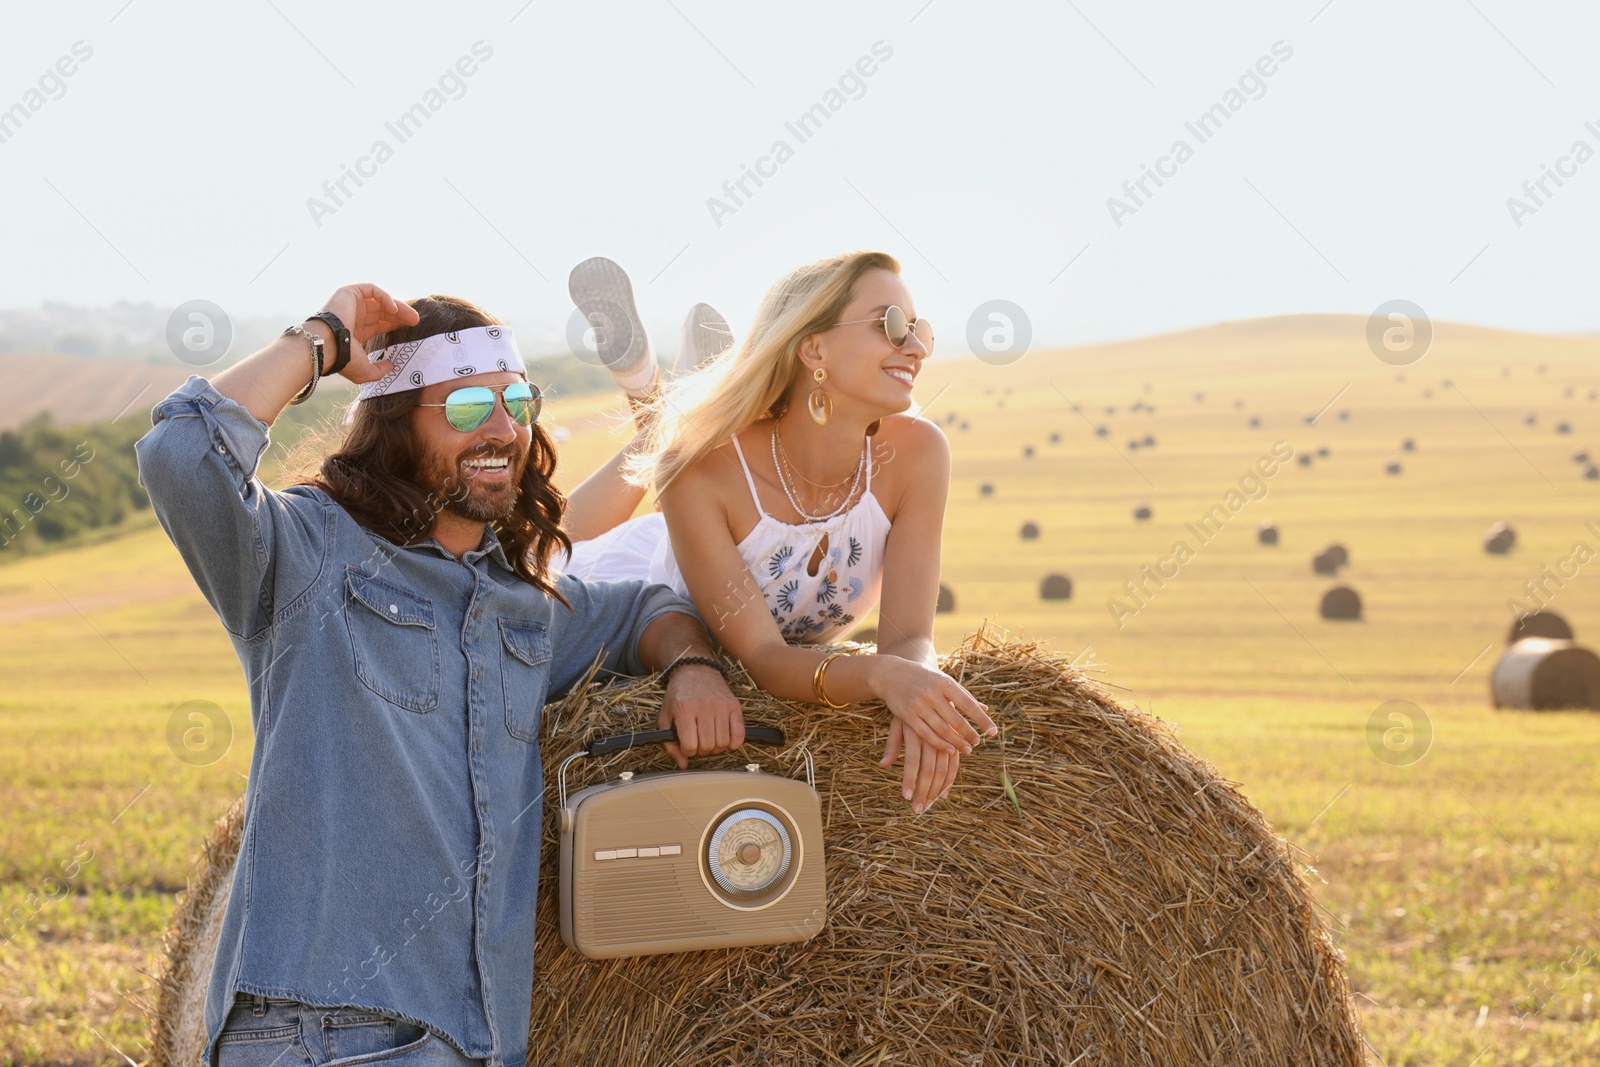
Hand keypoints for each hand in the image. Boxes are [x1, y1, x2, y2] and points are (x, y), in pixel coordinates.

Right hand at [314, 283, 419, 383]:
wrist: (327, 346)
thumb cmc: (343, 359)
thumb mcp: (365, 371)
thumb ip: (379, 370)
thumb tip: (391, 366)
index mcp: (355, 331)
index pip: (380, 324)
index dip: (396, 324)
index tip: (411, 329)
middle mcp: (353, 316)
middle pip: (382, 312)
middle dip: (401, 316)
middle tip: (416, 321)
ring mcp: (350, 304)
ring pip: (379, 300)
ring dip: (398, 307)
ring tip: (412, 317)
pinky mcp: (348, 293)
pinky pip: (371, 290)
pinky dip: (385, 297)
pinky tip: (395, 309)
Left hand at [657, 664, 744, 769]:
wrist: (695, 670)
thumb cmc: (678, 695)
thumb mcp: (666, 716)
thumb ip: (669, 742)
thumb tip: (683, 764)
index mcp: (684, 710)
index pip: (690, 746)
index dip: (687, 751)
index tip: (686, 745)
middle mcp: (704, 707)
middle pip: (707, 746)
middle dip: (701, 751)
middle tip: (698, 742)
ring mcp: (721, 706)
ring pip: (723, 743)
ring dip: (716, 748)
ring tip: (709, 739)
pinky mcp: (734, 706)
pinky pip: (739, 734)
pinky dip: (734, 743)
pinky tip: (725, 739)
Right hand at [867, 655, 996, 757]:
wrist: (890, 673)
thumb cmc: (923, 677)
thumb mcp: (943, 681)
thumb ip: (963, 695)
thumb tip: (986, 709)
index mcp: (944, 683)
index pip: (968, 704)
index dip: (981, 720)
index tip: (993, 731)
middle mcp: (932, 693)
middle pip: (956, 720)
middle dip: (969, 733)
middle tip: (978, 742)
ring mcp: (918, 705)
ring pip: (942, 729)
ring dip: (957, 742)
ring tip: (967, 748)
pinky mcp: (907, 715)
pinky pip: (926, 734)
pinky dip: (940, 744)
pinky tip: (950, 749)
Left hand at [879, 717, 958, 813]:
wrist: (930, 691)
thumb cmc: (909, 710)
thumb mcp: (898, 724)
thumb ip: (892, 745)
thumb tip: (882, 765)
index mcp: (916, 733)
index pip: (912, 761)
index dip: (909, 780)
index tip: (906, 798)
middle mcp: (932, 737)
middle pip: (929, 770)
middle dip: (923, 791)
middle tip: (917, 809)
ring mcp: (945, 740)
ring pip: (943, 770)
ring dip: (935, 791)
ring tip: (927, 805)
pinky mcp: (955, 742)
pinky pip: (953, 766)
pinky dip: (949, 782)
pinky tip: (942, 795)